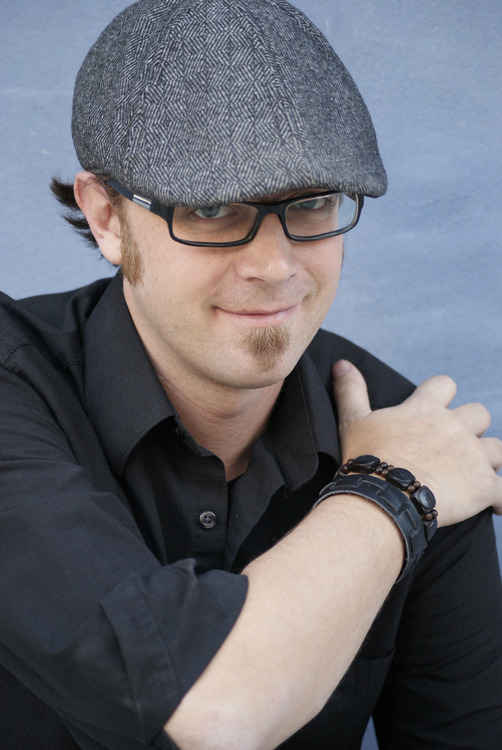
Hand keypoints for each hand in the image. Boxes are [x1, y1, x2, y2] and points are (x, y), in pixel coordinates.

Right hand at [332, 360, 501, 525]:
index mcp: (426, 408)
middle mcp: (455, 426)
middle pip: (479, 414)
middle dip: (470, 428)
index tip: (435, 410)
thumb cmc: (366, 459)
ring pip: (497, 449)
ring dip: (487, 460)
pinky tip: (494, 506)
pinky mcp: (484, 486)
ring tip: (472, 475)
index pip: (445, 384)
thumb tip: (342, 364)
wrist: (383, 498)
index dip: (443, 395)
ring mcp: (473, 455)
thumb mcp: (353, 421)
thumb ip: (351, 390)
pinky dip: (500, 498)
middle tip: (452, 448)